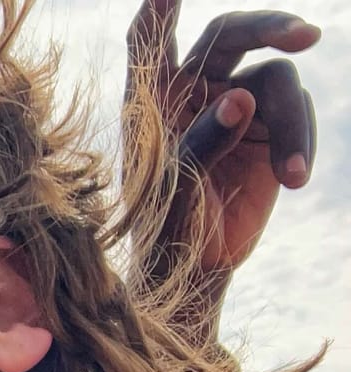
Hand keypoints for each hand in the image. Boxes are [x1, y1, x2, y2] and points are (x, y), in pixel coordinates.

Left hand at [128, 1, 320, 277]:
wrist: (192, 263)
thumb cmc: (163, 224)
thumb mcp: (173, 185)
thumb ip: (202, 139)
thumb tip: (241, 97)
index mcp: (152, 96)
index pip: (150, 40)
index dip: (160, 12)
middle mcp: (194, 89)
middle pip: (231, 34)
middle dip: (270, 27)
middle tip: (306, 35)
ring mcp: (237, 103)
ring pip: (277, 78)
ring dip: (291, 122)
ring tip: (290, 172)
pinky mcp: (270, 127)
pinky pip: (298, 115)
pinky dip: (301, 143)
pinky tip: (295, 178)